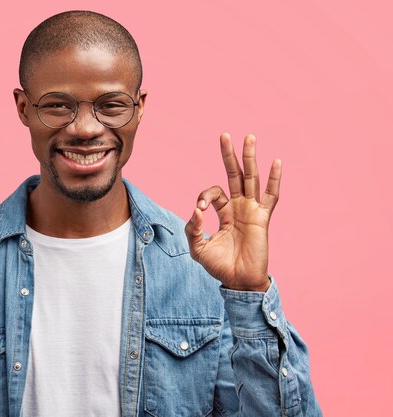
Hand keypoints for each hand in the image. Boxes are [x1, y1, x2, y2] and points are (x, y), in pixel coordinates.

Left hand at [184, 133, 281, 291]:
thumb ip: (193, 229)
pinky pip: (271, 196)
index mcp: (223, 213)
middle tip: (224, 135)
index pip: (214, 193)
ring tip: (249, 137)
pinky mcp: (262, 218)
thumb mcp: (198, 248)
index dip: (205, 196)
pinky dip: (274, 180)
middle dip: (229, 156)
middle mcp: (238, 208)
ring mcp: (251, 211)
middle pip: (234, 175)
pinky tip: (276, 162)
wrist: (239, 282)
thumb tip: (197, 210)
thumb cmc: (219, 266)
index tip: (200, 209)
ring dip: (249, 158)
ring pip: (251, 179)